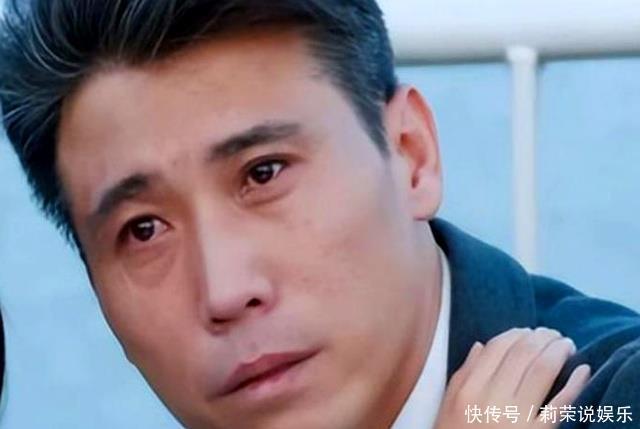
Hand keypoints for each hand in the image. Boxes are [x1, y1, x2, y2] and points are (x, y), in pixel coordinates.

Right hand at [434, 327, 590, 427]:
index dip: (516, 334)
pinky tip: (583, 370)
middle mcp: (491, 400)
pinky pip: (561, 405)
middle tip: (552, 333)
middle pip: (522, 354)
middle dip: (541, 338)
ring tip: (567, 345)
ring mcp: (516, 418)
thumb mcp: (449, 406)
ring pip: (541, 370)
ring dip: (558, 351)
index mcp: (469, 390)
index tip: (527, 332)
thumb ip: (463, 374)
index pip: (497, 348)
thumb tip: (480, 345)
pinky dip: (575, 384)